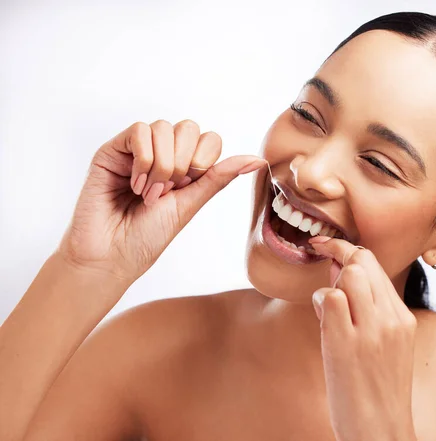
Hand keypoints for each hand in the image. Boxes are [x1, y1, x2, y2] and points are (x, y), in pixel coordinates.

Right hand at [56, 120, 265, 283]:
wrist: (112, 256)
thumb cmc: (148, 236)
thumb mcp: (191, 204)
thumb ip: (219, 177)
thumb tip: (258, 160)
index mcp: (184, 167)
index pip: (209, 139)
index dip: (203, 162)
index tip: (187, 189)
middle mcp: (162, 154)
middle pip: (189, 128)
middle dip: (183, 164)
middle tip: (166, 192)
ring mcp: (136, 151)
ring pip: (163, 128)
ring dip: (162, 166)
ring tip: (149, 193)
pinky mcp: (112, 151)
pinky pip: (139, 131)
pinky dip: (143, 160)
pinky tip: (134, 185)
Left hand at [308, 235, 418, 440]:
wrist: (380, 431)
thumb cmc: (376, 390)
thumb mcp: (386, 346)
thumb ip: (368, 310)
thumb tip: (338, 276)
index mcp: (402, 318)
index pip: (376, 265)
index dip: (349, 252)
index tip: (330, 249)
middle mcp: (391, 318)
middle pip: (363, 260)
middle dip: (338, 254)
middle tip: (323, 264)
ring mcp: (370, 329)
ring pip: (349, 273)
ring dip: (332, 281)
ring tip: (329, 306)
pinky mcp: (346, 342)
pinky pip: (330, 298)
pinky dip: (321, 301)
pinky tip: (322, 319)